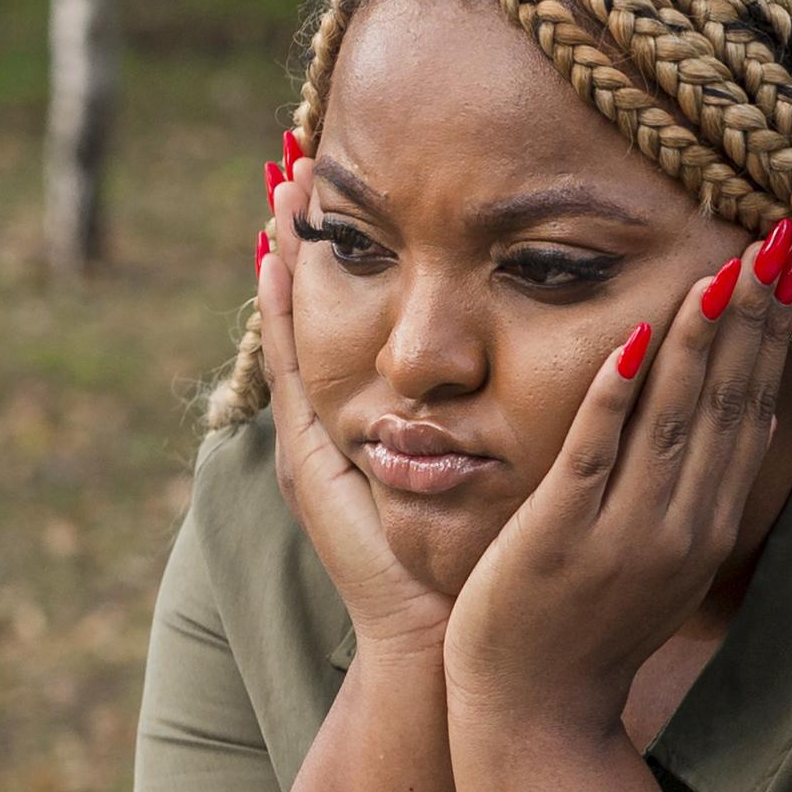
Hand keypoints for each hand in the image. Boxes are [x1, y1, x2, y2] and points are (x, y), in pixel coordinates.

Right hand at [257, 148, 455, 666]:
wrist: (439, 639)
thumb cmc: (472, 565)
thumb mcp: (488, 472)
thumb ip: (491, 417)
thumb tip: (520, 355)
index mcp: (375, 428)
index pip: (359, 321)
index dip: (350, 256)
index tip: (346, 181)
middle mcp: (336, 427)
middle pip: (312, 309)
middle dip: (304, 233)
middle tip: (294, 152)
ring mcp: (312, 440)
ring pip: (289, 325)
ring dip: (281, 251)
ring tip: (281, 173)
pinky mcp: (305, 460)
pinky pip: (286, 367)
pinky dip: (275, 310)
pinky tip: (272, 249)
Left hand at [441, 219, 791, 742]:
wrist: (536, 713)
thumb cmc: (592, 630)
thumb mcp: (666, 561)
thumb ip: (702, 489)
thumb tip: (753, 409)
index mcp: (708, 527)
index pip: (750, 411)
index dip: (771, 336)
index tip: (788, 265)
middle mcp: (681, 528)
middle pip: (726, 405)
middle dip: (751, 318)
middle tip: (773, 238)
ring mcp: (623, 534)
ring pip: (672, 420)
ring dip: (698, 339)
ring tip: (720, 266)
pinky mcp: (561, 537)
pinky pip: (594, 452)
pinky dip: (616, 394)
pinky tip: (636, 334)